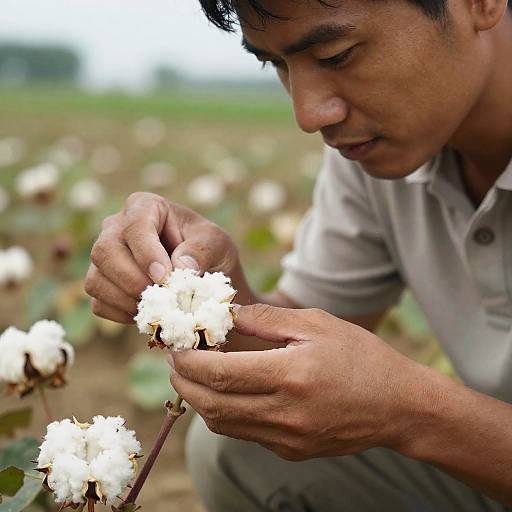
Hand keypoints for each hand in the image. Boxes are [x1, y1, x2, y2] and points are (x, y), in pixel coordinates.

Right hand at [85, 192, 244, 323]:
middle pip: (105, 251)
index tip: (164, 276)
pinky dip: (123, 314)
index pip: (135, 224)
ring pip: (96, 280)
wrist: (204, 278)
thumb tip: (180, 267)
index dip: (146, 252)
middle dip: (132, 279)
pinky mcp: (102, 285)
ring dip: (127, 301)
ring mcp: (105, 258)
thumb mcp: (217, 244)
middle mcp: (116, 228)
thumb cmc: (209, 251)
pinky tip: (150, 314)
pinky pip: (99, 303)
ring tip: (159, 308)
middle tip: (161, 297)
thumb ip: (203, 250)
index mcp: (145, 207)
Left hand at [169, 304, 421, 460]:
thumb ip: (266, 319)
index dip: (190, 360)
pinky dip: (224, 412)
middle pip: (212, 405)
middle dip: (184, 382)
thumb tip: (226, 313)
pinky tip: (227, 391)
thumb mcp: (316, 324)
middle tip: (176, 359)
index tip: (177, 346)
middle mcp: (284, 413)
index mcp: (291, 376)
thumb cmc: (360, 357)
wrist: (398, 405)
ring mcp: (287, 438)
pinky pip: (244, 433)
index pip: (220, 374)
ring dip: (199, 399)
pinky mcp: (291, 450)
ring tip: (193, 374)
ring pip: (222, 424)